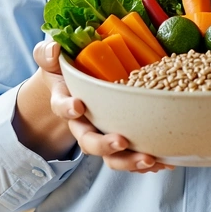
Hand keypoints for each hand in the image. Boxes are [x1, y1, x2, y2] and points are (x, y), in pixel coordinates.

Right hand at [32, 40, 172, 172]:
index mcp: (66, 103)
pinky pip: (130, 157)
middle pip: (88, 143)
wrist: (76, 86)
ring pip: (111, 157)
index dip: (68, 108)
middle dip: (104, 145)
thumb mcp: (54, 58)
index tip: (78, 106)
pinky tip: (163, 161)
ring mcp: (102, 135)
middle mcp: (83, 125)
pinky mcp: (120, 140)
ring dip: (129, 161)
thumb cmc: (66, 70)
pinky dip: (146, 162)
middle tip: (121, 142)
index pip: (61, 107)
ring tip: (149, 159)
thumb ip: (47, 52)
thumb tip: (53, 49)